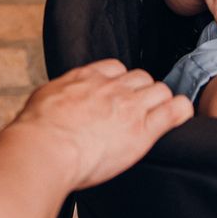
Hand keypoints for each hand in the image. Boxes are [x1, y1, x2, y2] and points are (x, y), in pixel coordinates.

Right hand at [8, 60, 192, 190]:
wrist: (45, 149)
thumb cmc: (36, 132)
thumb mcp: (43, 99)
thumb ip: (59, 97)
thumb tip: (55, 102)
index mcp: (86, 77)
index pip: (116, 68)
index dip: (121, 82)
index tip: (119, 95)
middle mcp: (111, 87)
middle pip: (141, 77)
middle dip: (142, 92)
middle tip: (136, 112)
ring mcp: (130, 106)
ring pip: (160, 91)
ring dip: (160, 102)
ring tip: (158, 117)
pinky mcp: (142, 130)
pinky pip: (174, 111)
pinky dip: (180, 111)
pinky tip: (180, 115)